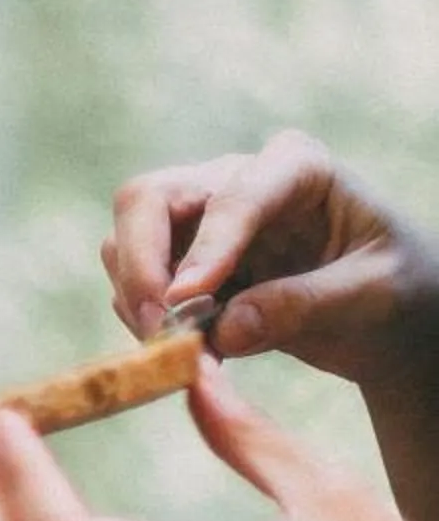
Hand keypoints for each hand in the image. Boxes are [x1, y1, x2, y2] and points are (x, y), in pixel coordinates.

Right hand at [104, 130, 438, 390]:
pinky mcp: (179, 263)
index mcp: (297, 168)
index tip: (181, 302)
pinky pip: (132, 286)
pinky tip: (191, 352)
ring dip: (136, 300)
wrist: (386, 313)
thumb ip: (305, 305)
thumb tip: (226, 329)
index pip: (233, 197)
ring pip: (123, 242)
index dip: (205, 248)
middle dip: (139, 264)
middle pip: (147, 200)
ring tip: (181, 350)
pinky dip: (144, 323)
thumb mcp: (373, 294)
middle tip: (155, 327)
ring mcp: (199, 221)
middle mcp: (234, 181)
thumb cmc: (397, 286)